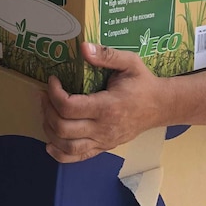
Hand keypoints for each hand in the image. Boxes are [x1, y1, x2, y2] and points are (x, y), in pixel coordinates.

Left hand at [41, 42, 164, 162]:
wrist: (160, 106)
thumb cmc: (143, 83)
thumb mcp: (130, 62)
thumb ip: (107, 54)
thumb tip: (83, 47)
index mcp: (108, 106)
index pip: (69, 106)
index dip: (53, 93)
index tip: (52, 79)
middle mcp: (104, 128)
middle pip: (63, 128)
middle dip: (47, 109)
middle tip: (44, 94)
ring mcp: (103, 141)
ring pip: (67, 146)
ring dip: (49, 130)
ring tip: (46, 112)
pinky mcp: (104, 148)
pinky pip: (77, 157)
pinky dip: (60, 154)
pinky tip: (50, 143)